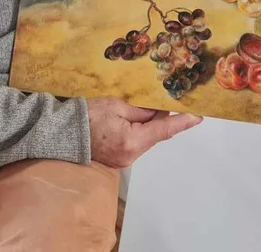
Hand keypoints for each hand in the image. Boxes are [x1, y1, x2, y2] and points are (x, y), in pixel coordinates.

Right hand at [87, 97, 202, 167]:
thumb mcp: (116, 105)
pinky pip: (135, 143)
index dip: (182, 122)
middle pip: (155, 135)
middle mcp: (131, 155)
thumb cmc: (86, 116)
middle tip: (162, 101)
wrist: (62, 133)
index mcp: (132, 140)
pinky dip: (137, 132)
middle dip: (160, 119)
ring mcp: (124, 160)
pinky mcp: (118, 160)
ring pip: (145, 139)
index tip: (197, 116)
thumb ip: (142, 110)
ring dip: (147, 125)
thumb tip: (159, 110)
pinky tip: (132, 121)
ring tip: (140, 109)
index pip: (164, 130)